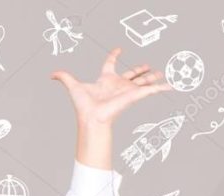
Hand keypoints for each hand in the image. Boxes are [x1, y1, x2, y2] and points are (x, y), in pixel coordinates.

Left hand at [51, 47, 170, 125]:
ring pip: (143, 81)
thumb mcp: (73, 86)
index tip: (118, 49)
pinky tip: (171, 86)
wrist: (92, 118)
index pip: (110, 64)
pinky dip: (162, 88)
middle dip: (140, 70)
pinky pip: (151, 90)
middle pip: (131, 74)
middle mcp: (118, 85)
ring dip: (153, 77)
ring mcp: (128, 90)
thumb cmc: (83, 106)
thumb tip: (51, 74)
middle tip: (148, 66)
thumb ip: (64, 77)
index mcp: (105, 80)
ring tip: (162, 73)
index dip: (113, 56)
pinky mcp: (135, 95)